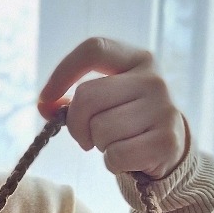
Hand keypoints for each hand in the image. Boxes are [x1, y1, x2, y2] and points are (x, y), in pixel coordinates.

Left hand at [37, 36, 187, 180]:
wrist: (169, 148)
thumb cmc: (128, 121)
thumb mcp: (105, 101)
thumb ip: (74, 100)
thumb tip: (45, 105)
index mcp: (137, 59)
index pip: (94, 49)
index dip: (63, 72)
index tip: (46, 99)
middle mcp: (153, 79)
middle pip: (87, 97)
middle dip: (76, 124)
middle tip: (85, 137)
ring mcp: (163, 109)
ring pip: (100, 129)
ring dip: (99, 144)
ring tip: (116, 143)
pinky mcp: (166, 140)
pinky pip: (116, 155)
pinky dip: (113, 163)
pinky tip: (127, 158)